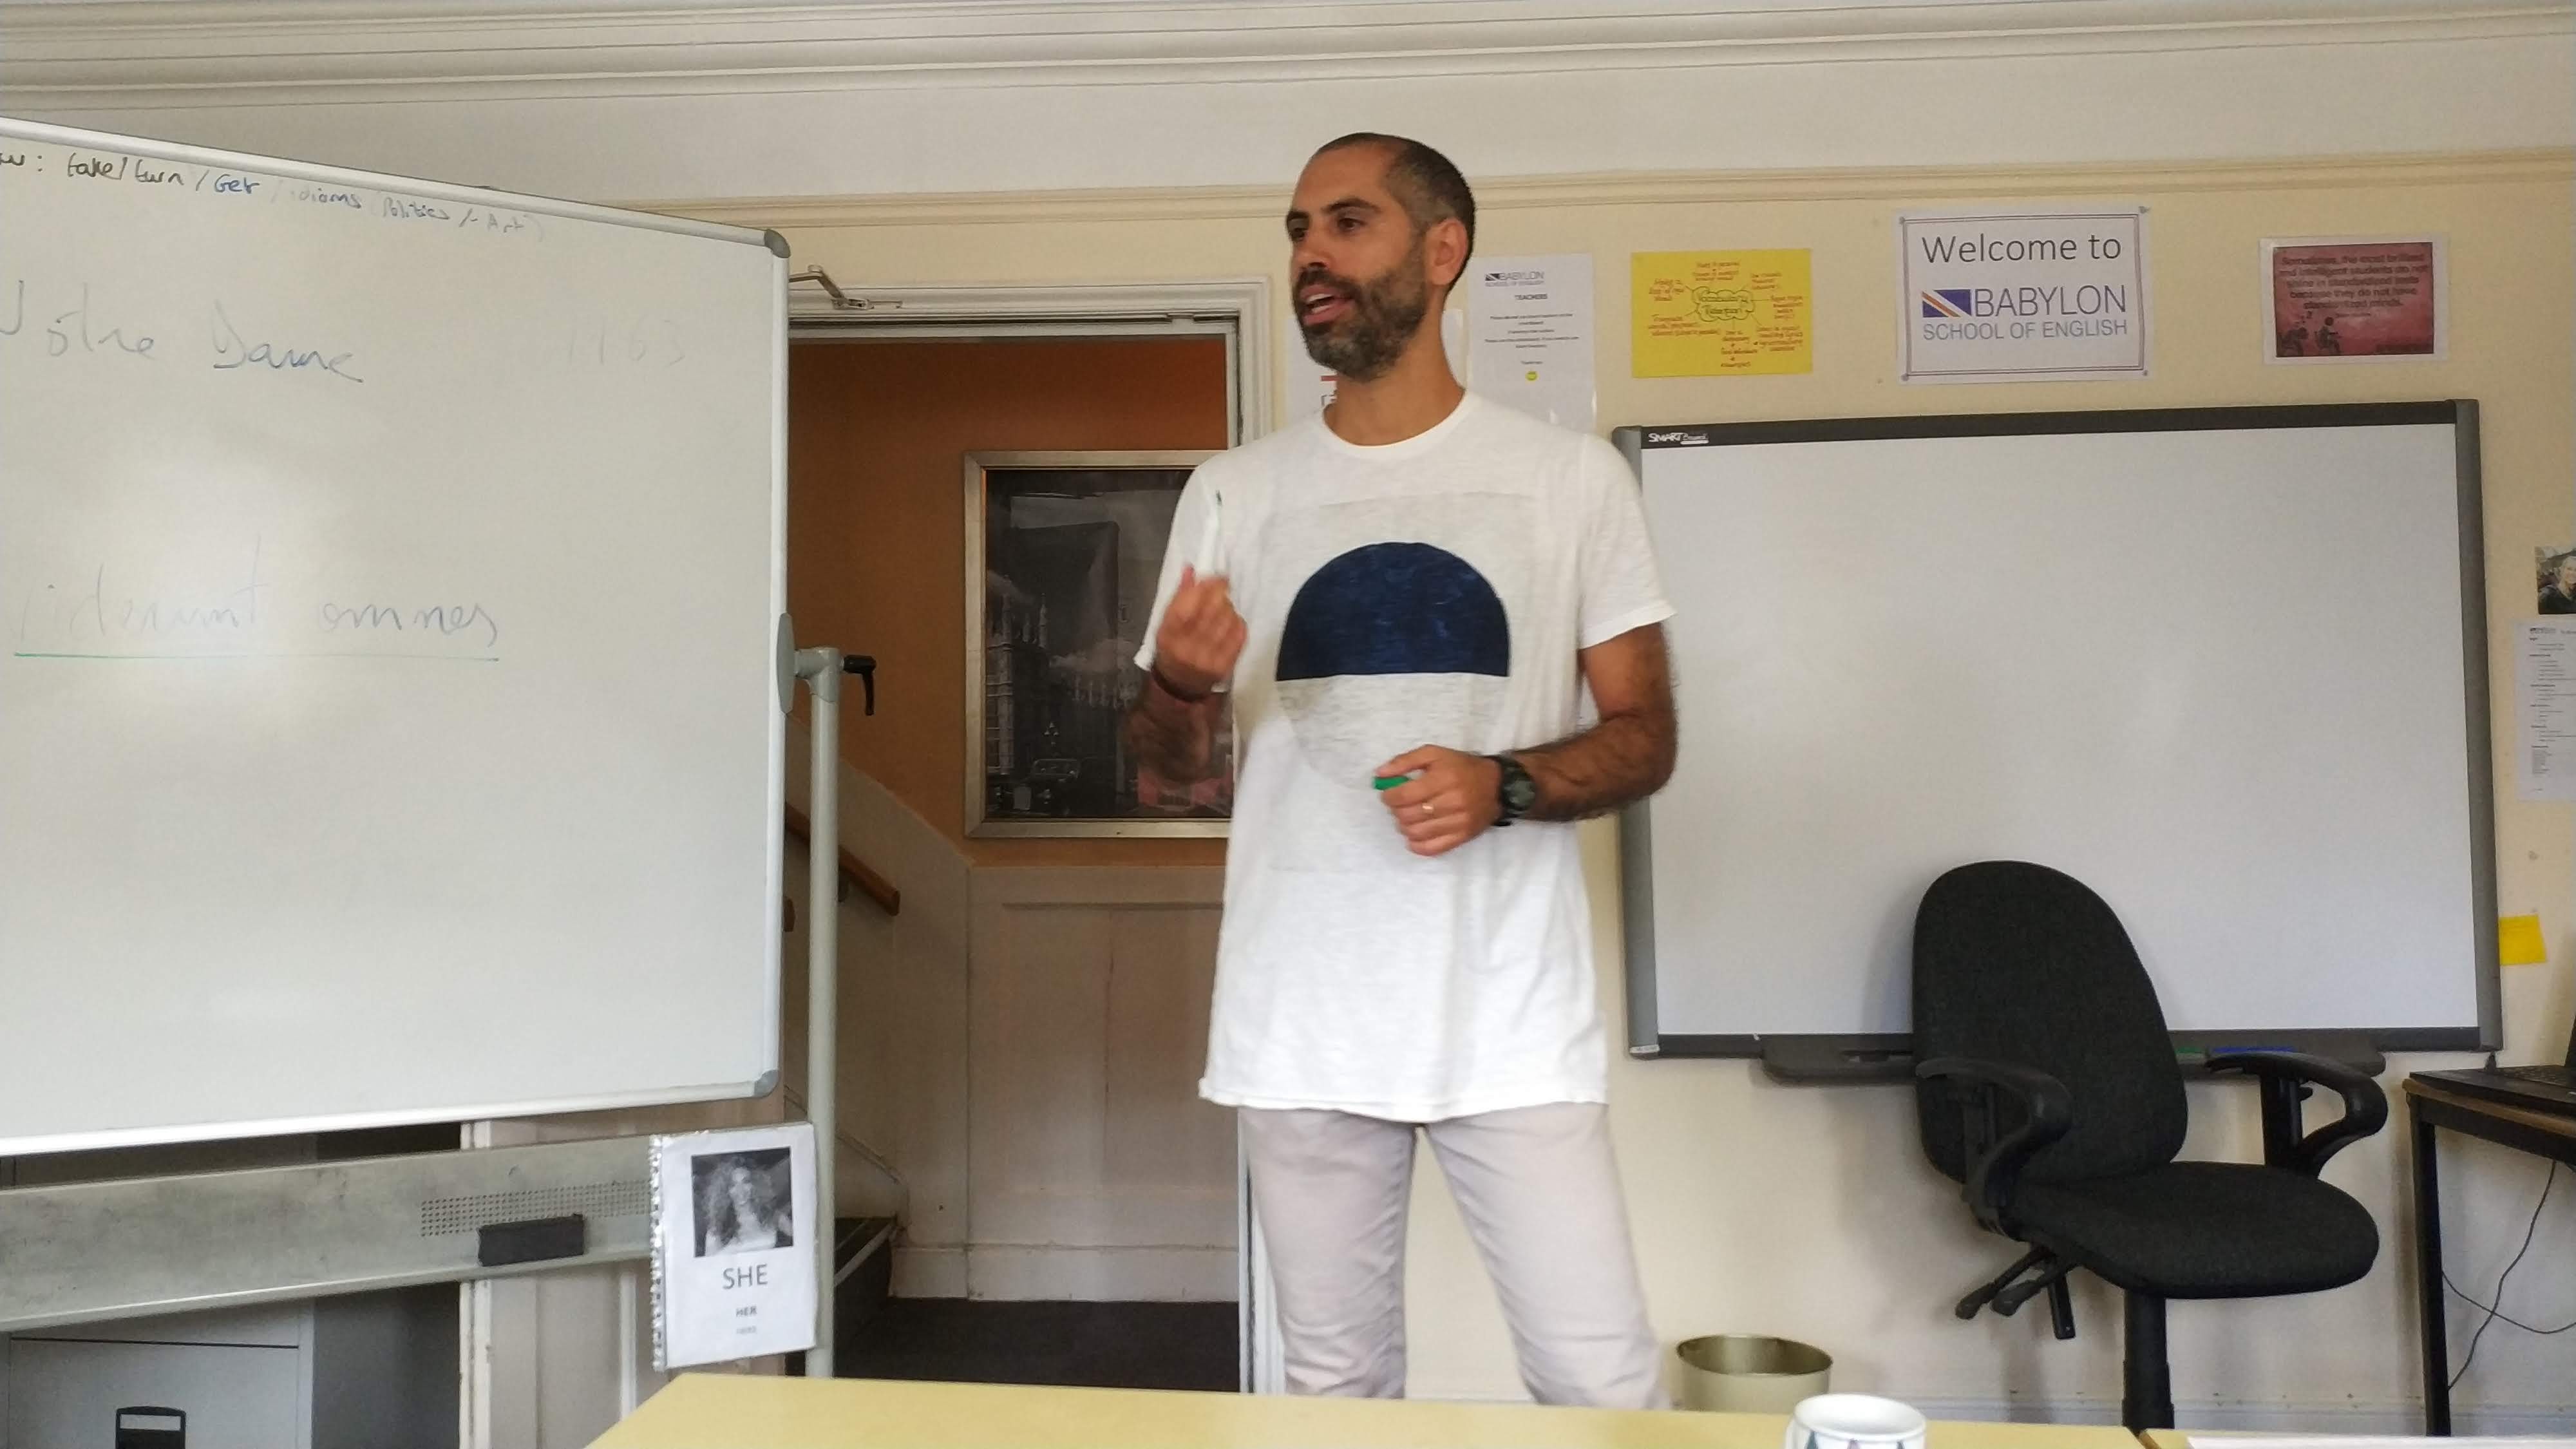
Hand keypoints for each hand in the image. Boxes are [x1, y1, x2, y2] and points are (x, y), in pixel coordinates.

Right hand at [1151, 566, 1244, 698]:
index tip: (1215, 577)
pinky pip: (1239, 634)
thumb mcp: (1167, 623)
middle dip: (1220, 592)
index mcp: (1169, 635)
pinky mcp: (1225, 665)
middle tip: (1222, 586)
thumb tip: (1190, 569)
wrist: (1181, 684)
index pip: (1188, 605)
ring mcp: (1208, 658)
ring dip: (1228, 607)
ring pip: (1227, 619)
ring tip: (1222, 608)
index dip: (1205, 586)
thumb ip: (1179, 596)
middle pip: (1211, 610)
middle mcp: (1188, 648)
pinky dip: (1237, 622)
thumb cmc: (1172, 647)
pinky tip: (1230, 621)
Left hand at [1375, 746, 1501, 856]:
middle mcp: (1451, 802)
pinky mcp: (1462, 837)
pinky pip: (1432, 849)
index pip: (1404, 795)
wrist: (1496, 786)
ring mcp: (1458, 822)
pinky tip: (1415, 835)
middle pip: (1408, 816)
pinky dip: (1417, 845)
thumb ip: (1405, 761)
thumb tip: (1379, 774)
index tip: (1388, 794)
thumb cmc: (1461, 767)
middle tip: (1399, 805)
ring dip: (1404, 826)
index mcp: (1442, 779)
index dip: (1389, 797)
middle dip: (1396, 811)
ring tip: (1408, 817)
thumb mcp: (1434, 754)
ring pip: (1417, 833)